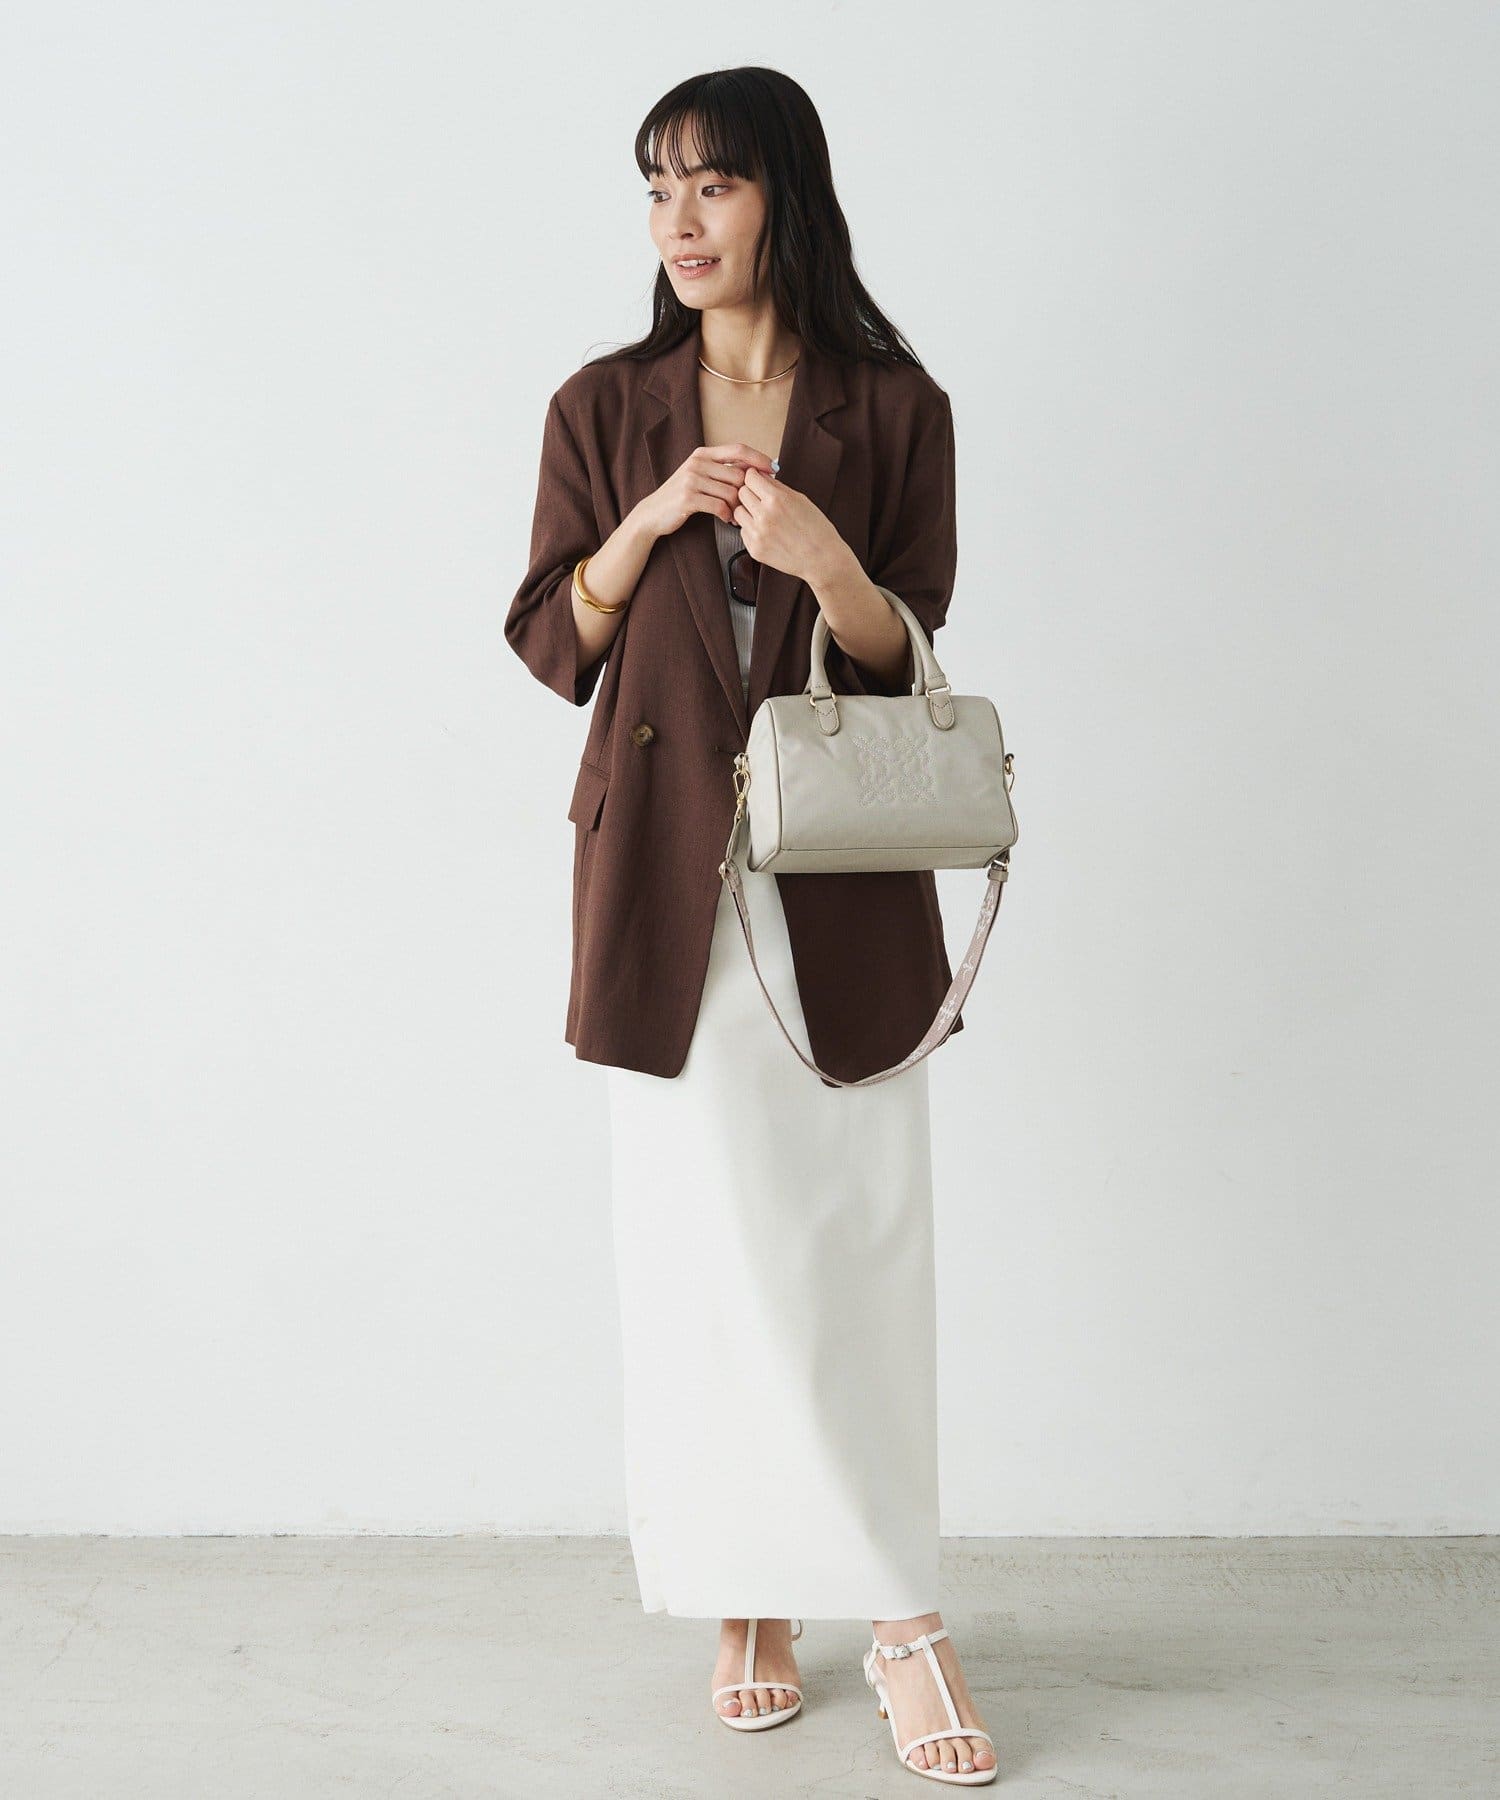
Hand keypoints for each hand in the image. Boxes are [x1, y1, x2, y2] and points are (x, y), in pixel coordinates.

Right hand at [635, 443, 775, 540]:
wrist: (653, 513)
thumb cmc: (683, 496)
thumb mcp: (701, 476)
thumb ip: (723, 471)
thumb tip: (756, 470)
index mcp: (703, 454)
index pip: (738, 449)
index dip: (759, 458)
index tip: (775, 469)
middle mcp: (697, 463)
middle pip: (738, 474)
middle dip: (747, 492)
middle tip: (748, 506)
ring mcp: (691, 479)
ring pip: (731, 492)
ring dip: (738, 507)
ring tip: (736, 515)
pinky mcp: (688, 498)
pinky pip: (719, 506)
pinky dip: (727, 515)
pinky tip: (727, 520)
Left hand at [732, 464, 847, 586]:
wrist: (821, 558)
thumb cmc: (816, 528)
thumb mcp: (800, 499)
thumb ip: (777, 486)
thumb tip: (761, 475)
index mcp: (776, 499)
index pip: (750, 477)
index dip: (754, 477)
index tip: (758, 480)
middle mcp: (764, 516)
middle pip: (742, 493)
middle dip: (751, 492)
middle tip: (762, 498)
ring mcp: (758, 534)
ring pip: (738, 512)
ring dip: (748, 511)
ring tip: (763, 516)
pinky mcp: (754, 549)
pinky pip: (743, 531)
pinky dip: (752, 529)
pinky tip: (767, 532)